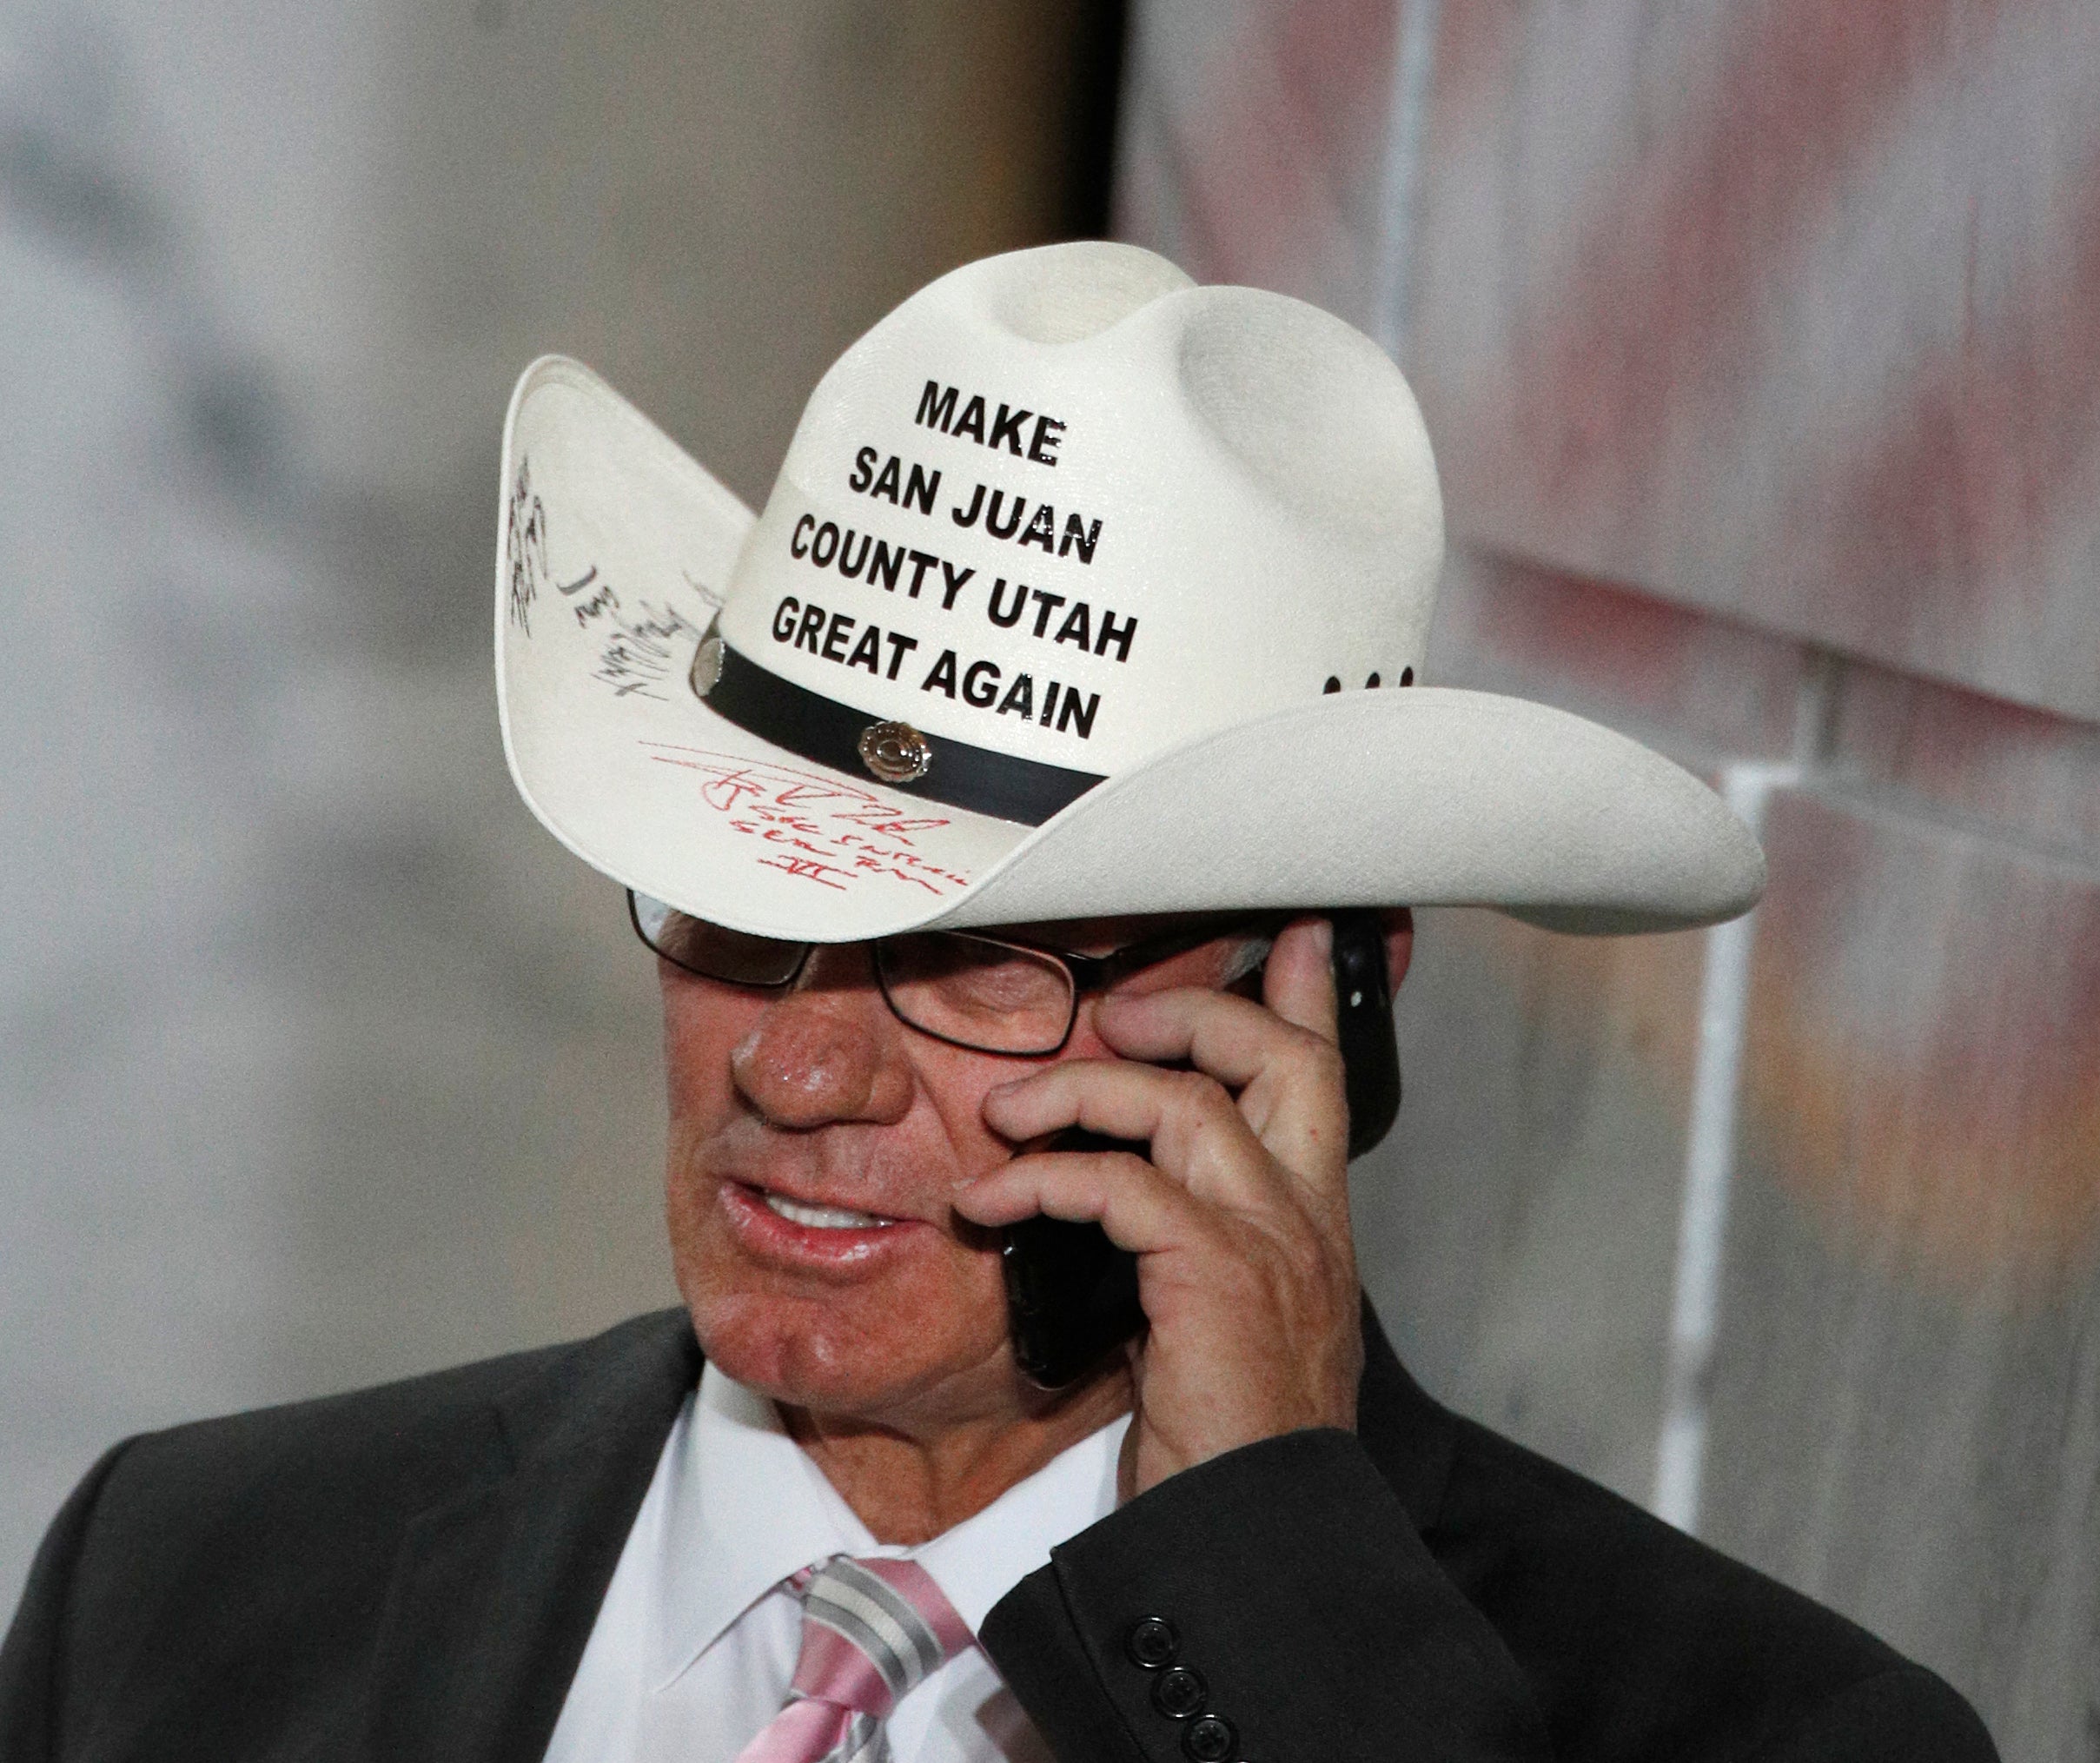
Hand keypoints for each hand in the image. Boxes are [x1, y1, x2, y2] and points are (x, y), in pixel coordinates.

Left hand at [953, 916, 1363, 1497]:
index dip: (1304, 998)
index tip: (1287, 936)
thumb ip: (1198, 1243)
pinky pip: (1119, 1184)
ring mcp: (1268, 1242)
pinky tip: (993, 1202)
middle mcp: (1304, 1217)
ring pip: (1183, 1103)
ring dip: (1079, 1092)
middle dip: (1194, 1012)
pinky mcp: (1213, 1276)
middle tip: (1118, 1019)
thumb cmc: (1230, 1435)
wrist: (1251, 1536)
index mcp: (1311, 1221)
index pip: (1322, 1080)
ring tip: (1009, 1117)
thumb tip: (1130, 1196)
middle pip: (1278, 1058)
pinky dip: (1044, 1179)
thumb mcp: (1225, 1317)